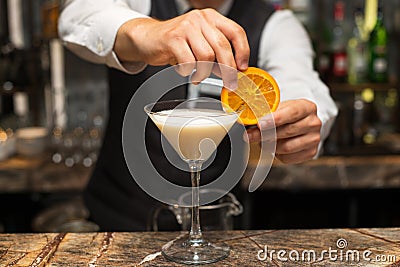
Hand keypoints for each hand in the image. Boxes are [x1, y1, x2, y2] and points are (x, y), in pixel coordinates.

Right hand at [114, 9, 248, 86]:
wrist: (147, 38)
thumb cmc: (175, 43)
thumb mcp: (199, 44)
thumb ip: (216, 55)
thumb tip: (232, 72)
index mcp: (211, 17)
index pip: (236, 32)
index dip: (243, 52)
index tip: (242, 68)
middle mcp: (200, 19)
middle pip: (223, 47)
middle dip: (228, 70)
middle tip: (229, 83)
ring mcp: (186, 27)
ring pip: (206, 57)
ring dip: (204, 73)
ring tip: (198, 76)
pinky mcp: (173, 38)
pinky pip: (189, 62)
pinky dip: (189, 72)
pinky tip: (186, 72)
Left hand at [246, 99, 321, 163]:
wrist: (300, 122)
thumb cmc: (287, 114)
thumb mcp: (279, 107)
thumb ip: (266, 113)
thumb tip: (248, 122)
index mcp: (307, 107)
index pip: (291, 113)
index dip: (275, 119)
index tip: (260, 124)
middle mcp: (313, 123)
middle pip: (287, 131)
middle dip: (265, 134)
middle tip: (250, 135)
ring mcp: (314, 139)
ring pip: (286, 147)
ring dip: (270, 145)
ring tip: (262, 140)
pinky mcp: (310, 153)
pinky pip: (288, 158)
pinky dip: (277, 154)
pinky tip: (274, 146)